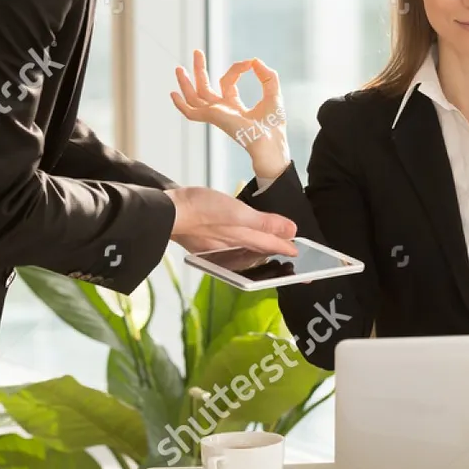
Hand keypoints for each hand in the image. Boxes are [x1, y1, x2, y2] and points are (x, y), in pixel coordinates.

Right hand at [165, 187, 298, 255]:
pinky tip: (239, 242)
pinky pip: (231, 245)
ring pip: (246, 249)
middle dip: (275, 254)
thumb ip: (265, 223)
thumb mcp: (238, 214)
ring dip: (259, 250)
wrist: (166, 212)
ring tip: (270, 251)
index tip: (302, 256)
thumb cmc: (200, 211)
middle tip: (290, 258)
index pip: (273, 247)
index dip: (288, 249)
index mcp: (244, 241)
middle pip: (260, 251)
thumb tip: (291, 231)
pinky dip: (241, 245)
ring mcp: (219, 245)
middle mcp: (233, 247)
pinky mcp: (206, 240)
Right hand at [171, 49, 290, 179]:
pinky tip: (173, 93)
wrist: (270, 140)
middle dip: (200, 69)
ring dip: (186, 82)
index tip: (250, 63)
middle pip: (205, 88)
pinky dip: (181, 105)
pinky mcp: (212, 117)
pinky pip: (191, 113)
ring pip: (194, 97)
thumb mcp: (273, 93)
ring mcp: (216, 114)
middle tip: (197, 52)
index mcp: (233, 106)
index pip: (228, 82)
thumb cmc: (273, 124)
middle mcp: (222, 110)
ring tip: (179, 67)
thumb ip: (267, 76)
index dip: (237, 68)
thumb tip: (255, 61)